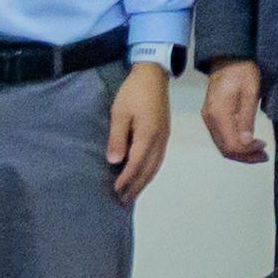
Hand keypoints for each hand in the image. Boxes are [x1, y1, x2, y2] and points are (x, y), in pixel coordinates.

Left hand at [104, 65, 172, 202]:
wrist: (153, 75)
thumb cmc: (133, 92)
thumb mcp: (120, 112)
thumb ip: (117, 137)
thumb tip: (114, 161)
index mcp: (148, 135)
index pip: (136, 164)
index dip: (126, 180)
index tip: (115, 192)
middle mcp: (159, 140)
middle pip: (148, 170)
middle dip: (136, 186)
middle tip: (123, 202)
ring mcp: (164, 138)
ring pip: (155, 166)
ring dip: (144, 182)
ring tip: (132, 194)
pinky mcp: (164, 134)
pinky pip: (158, 160)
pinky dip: (150, 172)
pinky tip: (143, 176)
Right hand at [204, 61, 270, 162]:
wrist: (228, 58)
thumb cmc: (242, 71)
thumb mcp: (250, 92)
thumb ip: (247, 118)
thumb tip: (245, 143)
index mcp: (219, 113)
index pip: (231, 144)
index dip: (247, 151)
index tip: (263, 146)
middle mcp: (210, 119)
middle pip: (225, 149)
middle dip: (245, 156)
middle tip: (264, 155)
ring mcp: (209, 119)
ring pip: (223, 145)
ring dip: (241, 152)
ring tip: (259, 152)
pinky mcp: (212, 117)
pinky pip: (222, 137)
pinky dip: (236, 144)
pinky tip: (249, 142)